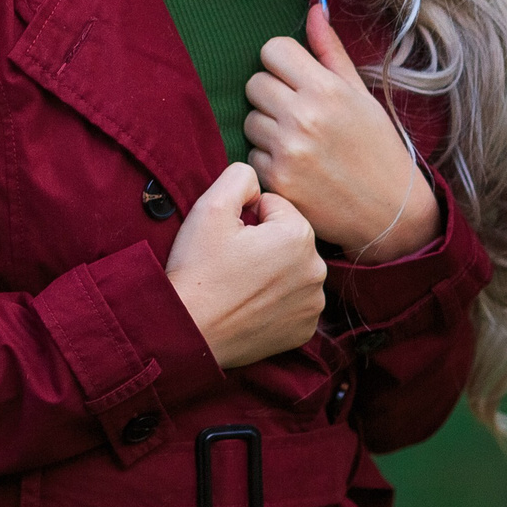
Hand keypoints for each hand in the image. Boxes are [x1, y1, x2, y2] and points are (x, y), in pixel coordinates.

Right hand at [163, 163, 325, 367]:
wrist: (189, 330)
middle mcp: (317, 269)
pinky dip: (276, 300)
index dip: (246, 217)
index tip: (227, 238)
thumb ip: (240, 176)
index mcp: (299, 234)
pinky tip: (250, 305)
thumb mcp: (210, 206)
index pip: (274, 206)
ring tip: (238, 284)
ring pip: (291, 268)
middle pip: (286, 237)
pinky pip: (294, 301)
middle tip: (230, 261)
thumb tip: (256, 179)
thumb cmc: (198, 269)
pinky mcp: (305, 329)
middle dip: (262, 242)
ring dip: (271, 270)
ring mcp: (313, 303)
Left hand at [243, 0, 438, 259]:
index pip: (272, 50)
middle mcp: (303, 116)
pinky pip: (250, 156)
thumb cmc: (378, 148)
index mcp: (326, 89)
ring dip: (267, 128)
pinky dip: (267, 161)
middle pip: (255, 82)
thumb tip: (315, 7)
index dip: (282, 63)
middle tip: (298, 114)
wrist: (392, 213)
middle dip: (272, 94)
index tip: (296, 79)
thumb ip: (331, 51)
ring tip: (298, 143)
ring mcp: (287, 150)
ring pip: (249, 119)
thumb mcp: (361, 95)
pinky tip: (295, 168)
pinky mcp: (276, 181)